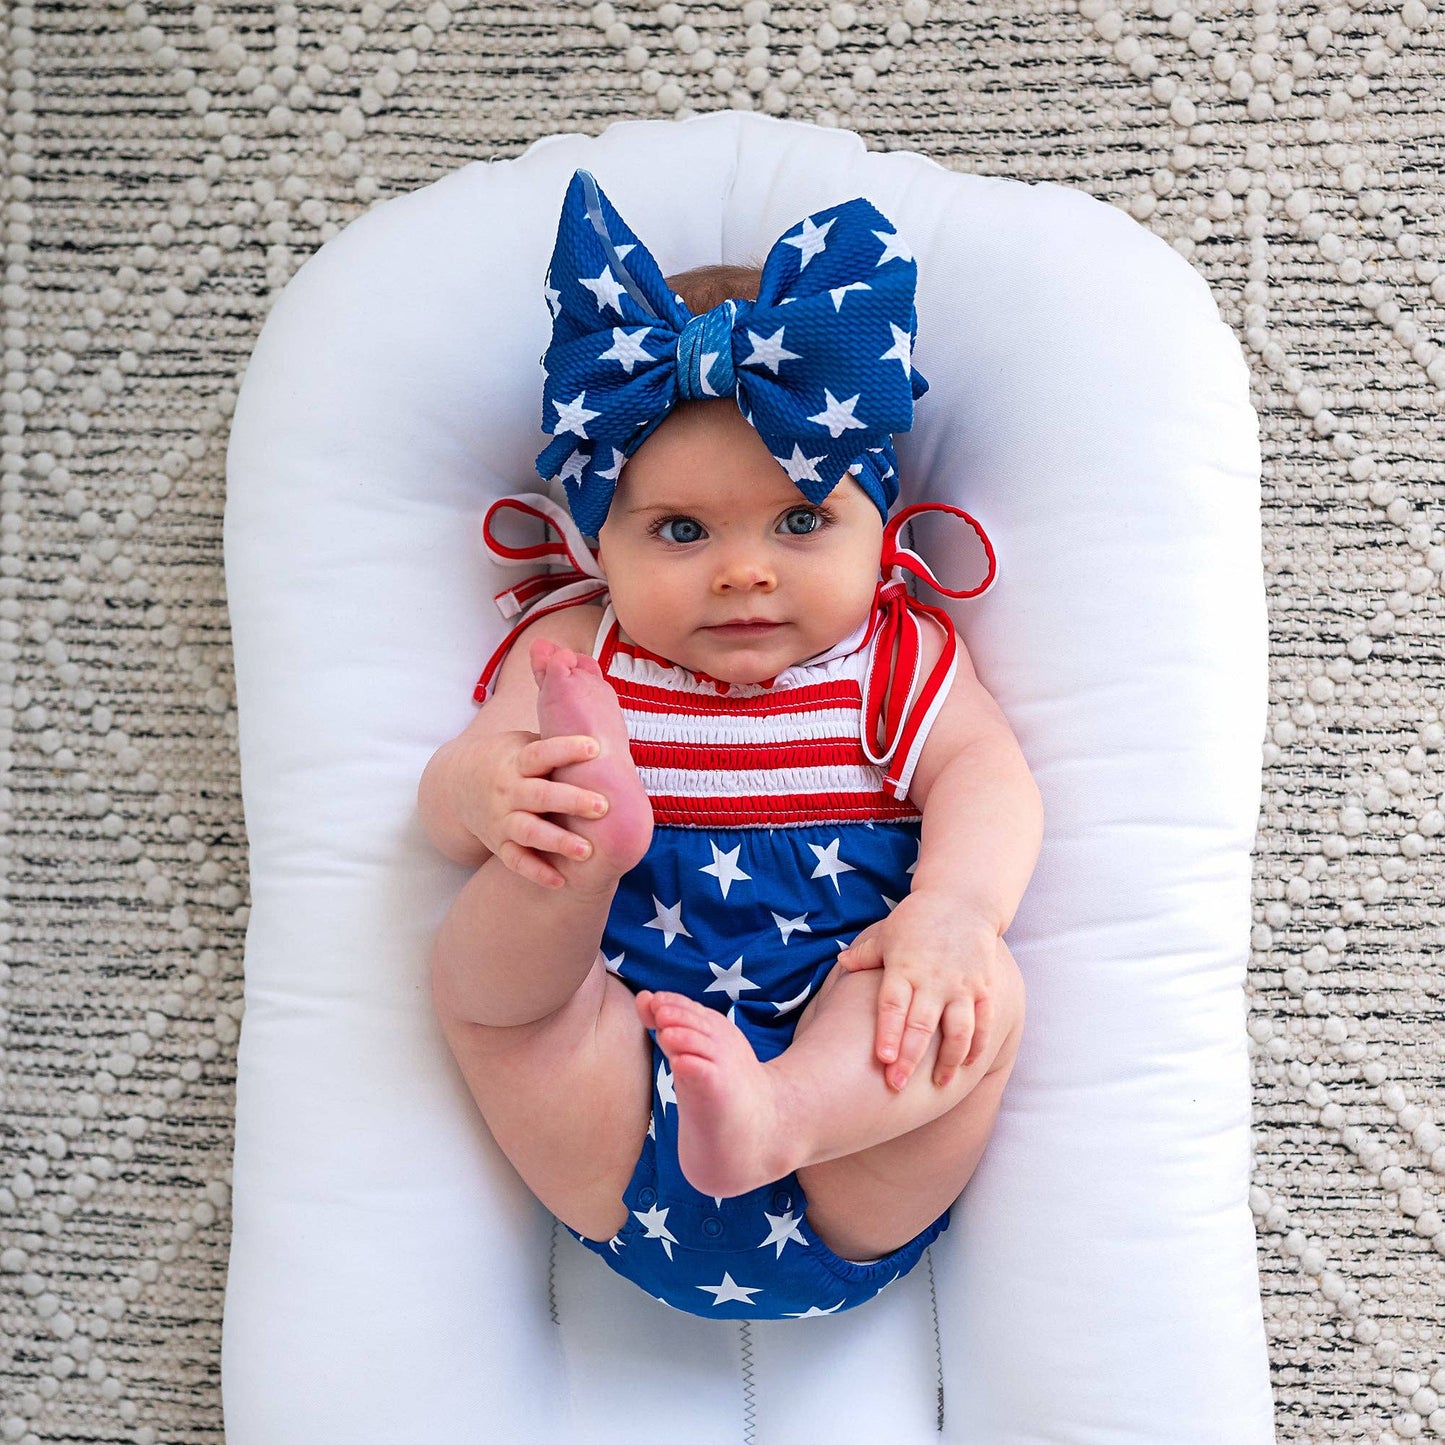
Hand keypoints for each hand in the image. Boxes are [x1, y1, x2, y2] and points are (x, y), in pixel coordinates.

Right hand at [446, 728, 611, 888]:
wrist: (457, 786)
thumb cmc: (509, 761)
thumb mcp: (522, 744)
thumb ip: (554, 747)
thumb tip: (606, 737)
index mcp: (516, 761)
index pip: (541, 753)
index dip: (566, 749)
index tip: (595, 748)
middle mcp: (507, 791)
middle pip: (540, 796)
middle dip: (571, 801)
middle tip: (603, 807)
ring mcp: (501, 820)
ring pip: (529, 832)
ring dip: (557, 842)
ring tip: (587, 851)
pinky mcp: (498, 844)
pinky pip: (516, 861)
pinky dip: (536, 872)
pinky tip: (561, 881)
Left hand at [835, 891, 1003, 1091]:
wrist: (963, 899)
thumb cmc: (918, 918)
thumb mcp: (886, 933)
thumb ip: (865, 954)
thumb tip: (840, 963)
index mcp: (904, 967)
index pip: (893, 1005)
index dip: (888, 1033)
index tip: (882, 1059)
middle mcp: (933, 978)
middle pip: (921, 1024)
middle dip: (910, 1058)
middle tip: (897, 1085)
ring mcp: (961, 984)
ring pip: (958, 1030)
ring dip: (949, 1060)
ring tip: (940, 1084)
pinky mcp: (983, 986)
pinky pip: (983, 1022)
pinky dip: (978, 1045)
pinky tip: (969, 1064)